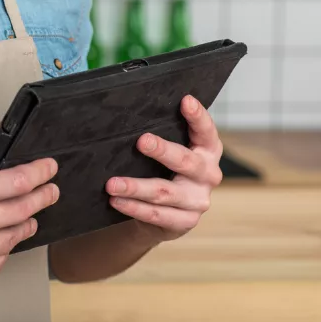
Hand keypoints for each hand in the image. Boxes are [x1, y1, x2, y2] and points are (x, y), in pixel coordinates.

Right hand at [0, 125, 59, 297]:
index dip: (40, 173)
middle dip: (44, 196)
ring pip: (18, 233)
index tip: (49, 167)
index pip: (17, 181)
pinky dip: (5, 243)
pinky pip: (5, 255)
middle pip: (25, 208)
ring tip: (25, 213)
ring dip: (26, 221)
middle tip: (51, 190)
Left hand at [106, 95, 223, 242]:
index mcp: (207, 151)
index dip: (198, 116)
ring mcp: (198, 200)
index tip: (185, 100)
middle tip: (141, 141)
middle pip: (187, 162)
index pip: (207, 131)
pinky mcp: (185, 221)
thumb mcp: (169, 151)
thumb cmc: (165, 170)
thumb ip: (161, 134)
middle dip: (163, 151)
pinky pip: (157, 215)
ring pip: (165, 192)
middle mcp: (208, 175)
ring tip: (112, 184)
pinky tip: (117, 201)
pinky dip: (134, 208)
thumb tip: (130, 113)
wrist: (168, 213)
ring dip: (136, 187)